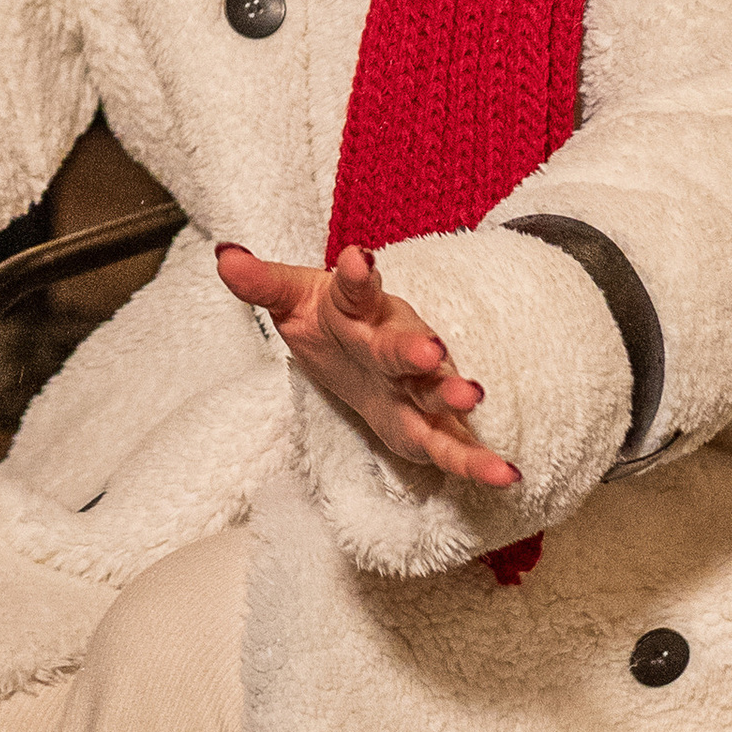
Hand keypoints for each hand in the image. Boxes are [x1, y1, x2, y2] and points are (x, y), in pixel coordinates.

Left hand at [214, 239, 519, 492]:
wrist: (362, 350)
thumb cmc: (329, 322)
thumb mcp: (292, 300)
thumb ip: (261, 283)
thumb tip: (224, 256)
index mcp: (360, 311)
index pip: (356, 291)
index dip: (356, 276)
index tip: (356, 258)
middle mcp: (395, 345)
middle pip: (402, 348)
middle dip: (414, 349)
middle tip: (430, 349)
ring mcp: (415, 386)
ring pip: (435, 393)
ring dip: (453, 395)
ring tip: (472, 398)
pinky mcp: (426, 426)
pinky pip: (452, 445)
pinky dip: (477, 461)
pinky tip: (507, 475)